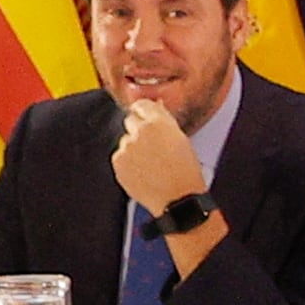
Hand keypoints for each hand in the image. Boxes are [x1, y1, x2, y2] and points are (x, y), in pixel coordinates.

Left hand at [110, 98, 208, 215]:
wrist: (177, 199)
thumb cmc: (185, 172)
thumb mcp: (181, 140)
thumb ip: (164, 122)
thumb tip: (155, 108)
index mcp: (159, 122)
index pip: (142, 105)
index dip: (145, 113)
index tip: (147, 119)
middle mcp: (139, 131)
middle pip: (131, 121)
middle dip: (138, 130)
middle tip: (152, 147)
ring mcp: (126, 147)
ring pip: (126, 141)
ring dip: (134, 149)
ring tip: (151, 165)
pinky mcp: (118, 162)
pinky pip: (121, 157)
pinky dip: (128, 163)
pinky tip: (144, 173)